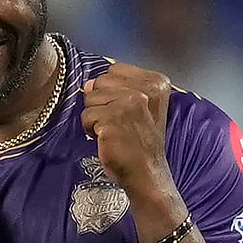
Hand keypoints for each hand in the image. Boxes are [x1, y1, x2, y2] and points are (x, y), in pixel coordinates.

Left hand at [80, 63, 172, 193]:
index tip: (125, 109)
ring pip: (90, 98)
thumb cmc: (141, 141)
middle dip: (101, 102)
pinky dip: (90, 130)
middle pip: (100, 82)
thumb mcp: (140, 107)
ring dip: (95, 117)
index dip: (111, 90)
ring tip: (113, 131)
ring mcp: (129, 104)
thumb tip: (87, 83)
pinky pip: (86, 116)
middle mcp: (145, 90)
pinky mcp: (112, 118)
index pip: (114, 70)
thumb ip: (117, 89)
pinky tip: (107, 139)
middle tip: (118, 122)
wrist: (146, 172)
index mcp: (157, 82)